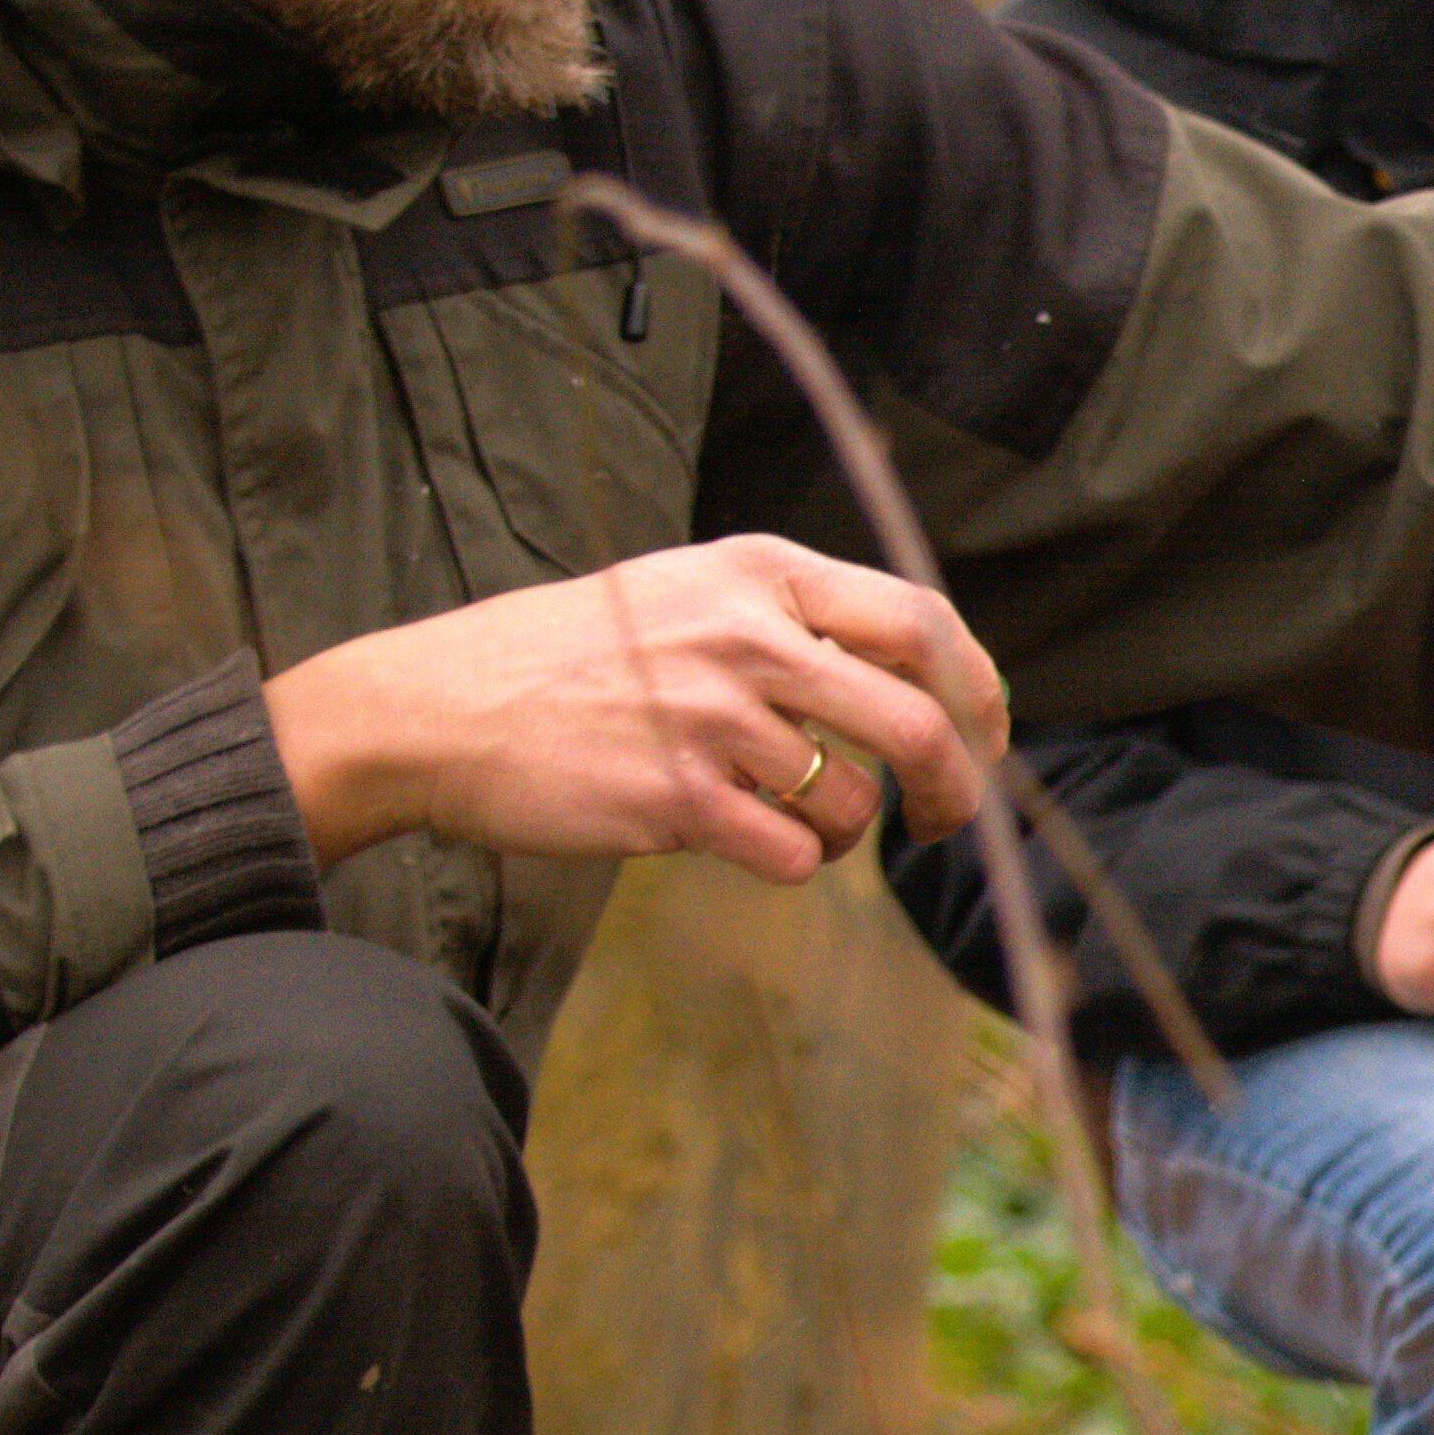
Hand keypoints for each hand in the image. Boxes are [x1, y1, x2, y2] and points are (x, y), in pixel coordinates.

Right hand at [263, 534, 1008, 882]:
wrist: (445, 706)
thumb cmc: (572, 654)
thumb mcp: (685, 590)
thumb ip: (788, 617)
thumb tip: (906, 672)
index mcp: (762, 572)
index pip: (920, 619)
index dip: (978, 685)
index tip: (988, 732)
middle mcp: (751, 636)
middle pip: (916, 719)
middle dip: (958, 784)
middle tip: (951, 821)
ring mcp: (716, 719)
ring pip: (852, 802)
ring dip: (843, 830)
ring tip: (790, 819)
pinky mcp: (678, 799)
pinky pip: (792, 856)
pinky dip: (790, 862)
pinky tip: (741, 839)